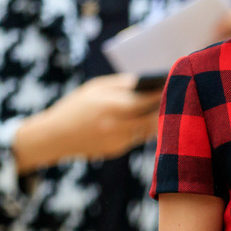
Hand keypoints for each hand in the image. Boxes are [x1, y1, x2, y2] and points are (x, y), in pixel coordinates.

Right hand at [14, 75, 161, 171]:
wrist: (55, 136)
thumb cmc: (77, 105)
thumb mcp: (96, 88)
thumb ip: (122, 84)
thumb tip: (148, 81)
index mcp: (111, 105)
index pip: (147, 99)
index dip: (163, 92)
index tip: (174, 84)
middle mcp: (117, 125)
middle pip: (153, 117)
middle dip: (164, 107)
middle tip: (175, 97)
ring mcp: (118, 140)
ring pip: (148, 129)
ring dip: (156, 119)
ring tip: (163, 106)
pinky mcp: (118, 150)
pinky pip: (137, 137)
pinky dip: (141, 128)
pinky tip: (143, 120)